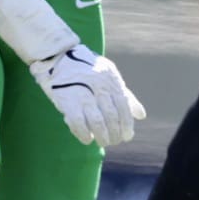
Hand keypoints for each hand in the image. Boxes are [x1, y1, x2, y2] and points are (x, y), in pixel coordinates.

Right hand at [29, 45, 145, 146]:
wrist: (57, 56)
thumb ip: (125, 95)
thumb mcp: (109, 76)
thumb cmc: (87, 70)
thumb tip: (141, 115)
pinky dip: (84, 133)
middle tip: (114, 141)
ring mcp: (82, 93)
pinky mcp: (66, 100)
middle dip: (115, 132)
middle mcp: (99, 86)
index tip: (128, 136)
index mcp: (111, 80)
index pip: (124, 106)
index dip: (127, 124)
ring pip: (97, 121)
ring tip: (103, 142)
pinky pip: (78, 122)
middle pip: (112, 116)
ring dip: (102, 136)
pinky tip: (87, 139)